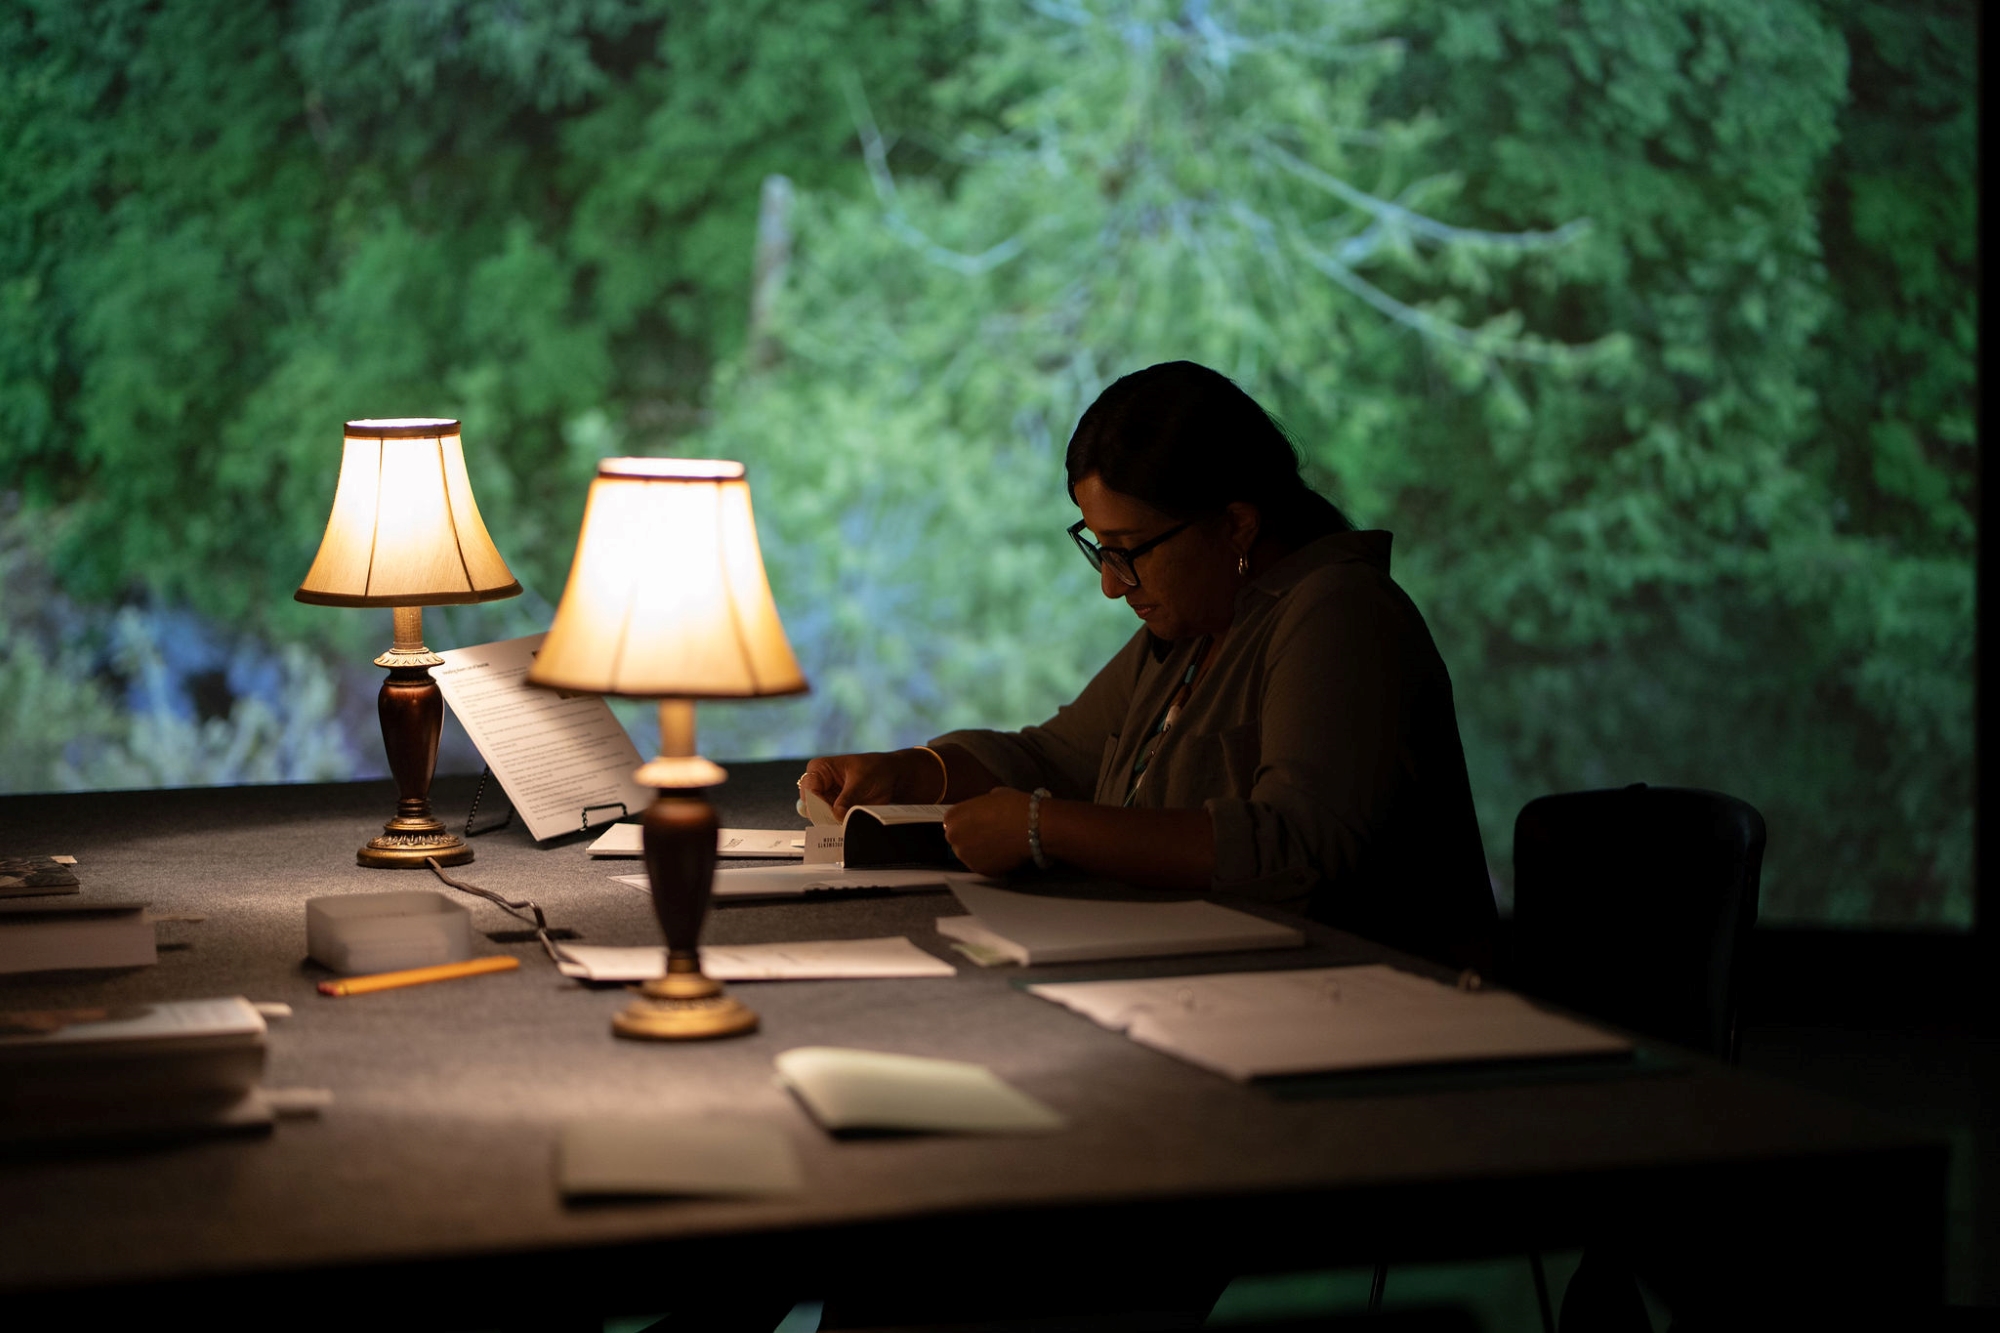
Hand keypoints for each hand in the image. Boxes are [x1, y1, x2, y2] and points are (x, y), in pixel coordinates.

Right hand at [799, 752, 915, 819]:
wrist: (892, 777)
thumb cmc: (875, 769)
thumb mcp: (861, 781)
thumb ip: (847, 799)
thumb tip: (837, 815)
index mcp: (819, 769)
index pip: (809, 790)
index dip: (818, 804)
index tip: (832, 814)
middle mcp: (818, 785)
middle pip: (811, 807)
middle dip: (825, 817)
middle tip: (840, 822)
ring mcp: (826, 800)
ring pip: (820, 818)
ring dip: (833, 824)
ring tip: (847, 824)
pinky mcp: (835, 812)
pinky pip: (831, 824)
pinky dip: (839, 827)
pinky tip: (848, 827)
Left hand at [941, 788, 1033, 875]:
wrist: (1031, 826)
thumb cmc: (1013, 806)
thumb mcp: (992, 796)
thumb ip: (980, 807)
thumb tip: (984, 812)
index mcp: (952, 816)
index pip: (954, 822)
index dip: (968, 822)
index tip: (979, 823)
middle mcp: (953, 837)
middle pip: (959, 839)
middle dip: (971, 838)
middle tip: (990, 834)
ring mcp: (965, 856)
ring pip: (970, 854)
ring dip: (980, 851)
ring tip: (999, 844)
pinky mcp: (979, 870)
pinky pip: (982, 865)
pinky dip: (991, 862)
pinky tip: (1003, 853)